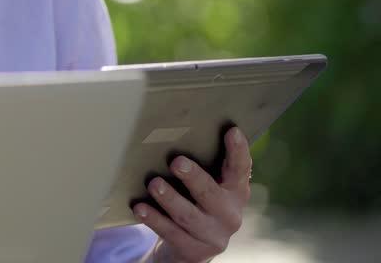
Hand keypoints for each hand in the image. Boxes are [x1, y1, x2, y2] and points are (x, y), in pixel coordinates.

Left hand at [135, 127, 251, 262]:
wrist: (190, 247)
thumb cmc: (195, 202)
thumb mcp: (205, 186)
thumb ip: (202, 165)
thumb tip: (172, 131)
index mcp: (235, 192)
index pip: (240, 169)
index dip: (238, 151)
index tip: (232, 130)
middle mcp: (230, 215)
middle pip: (211, 194)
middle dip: (194, 177)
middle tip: (177, 161)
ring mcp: (213, 235)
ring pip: (188, 215)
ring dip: (169, 199)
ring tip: (153, 184)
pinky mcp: (194, 251)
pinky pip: (171, 233)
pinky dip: (154, 219)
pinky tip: (140, 208)